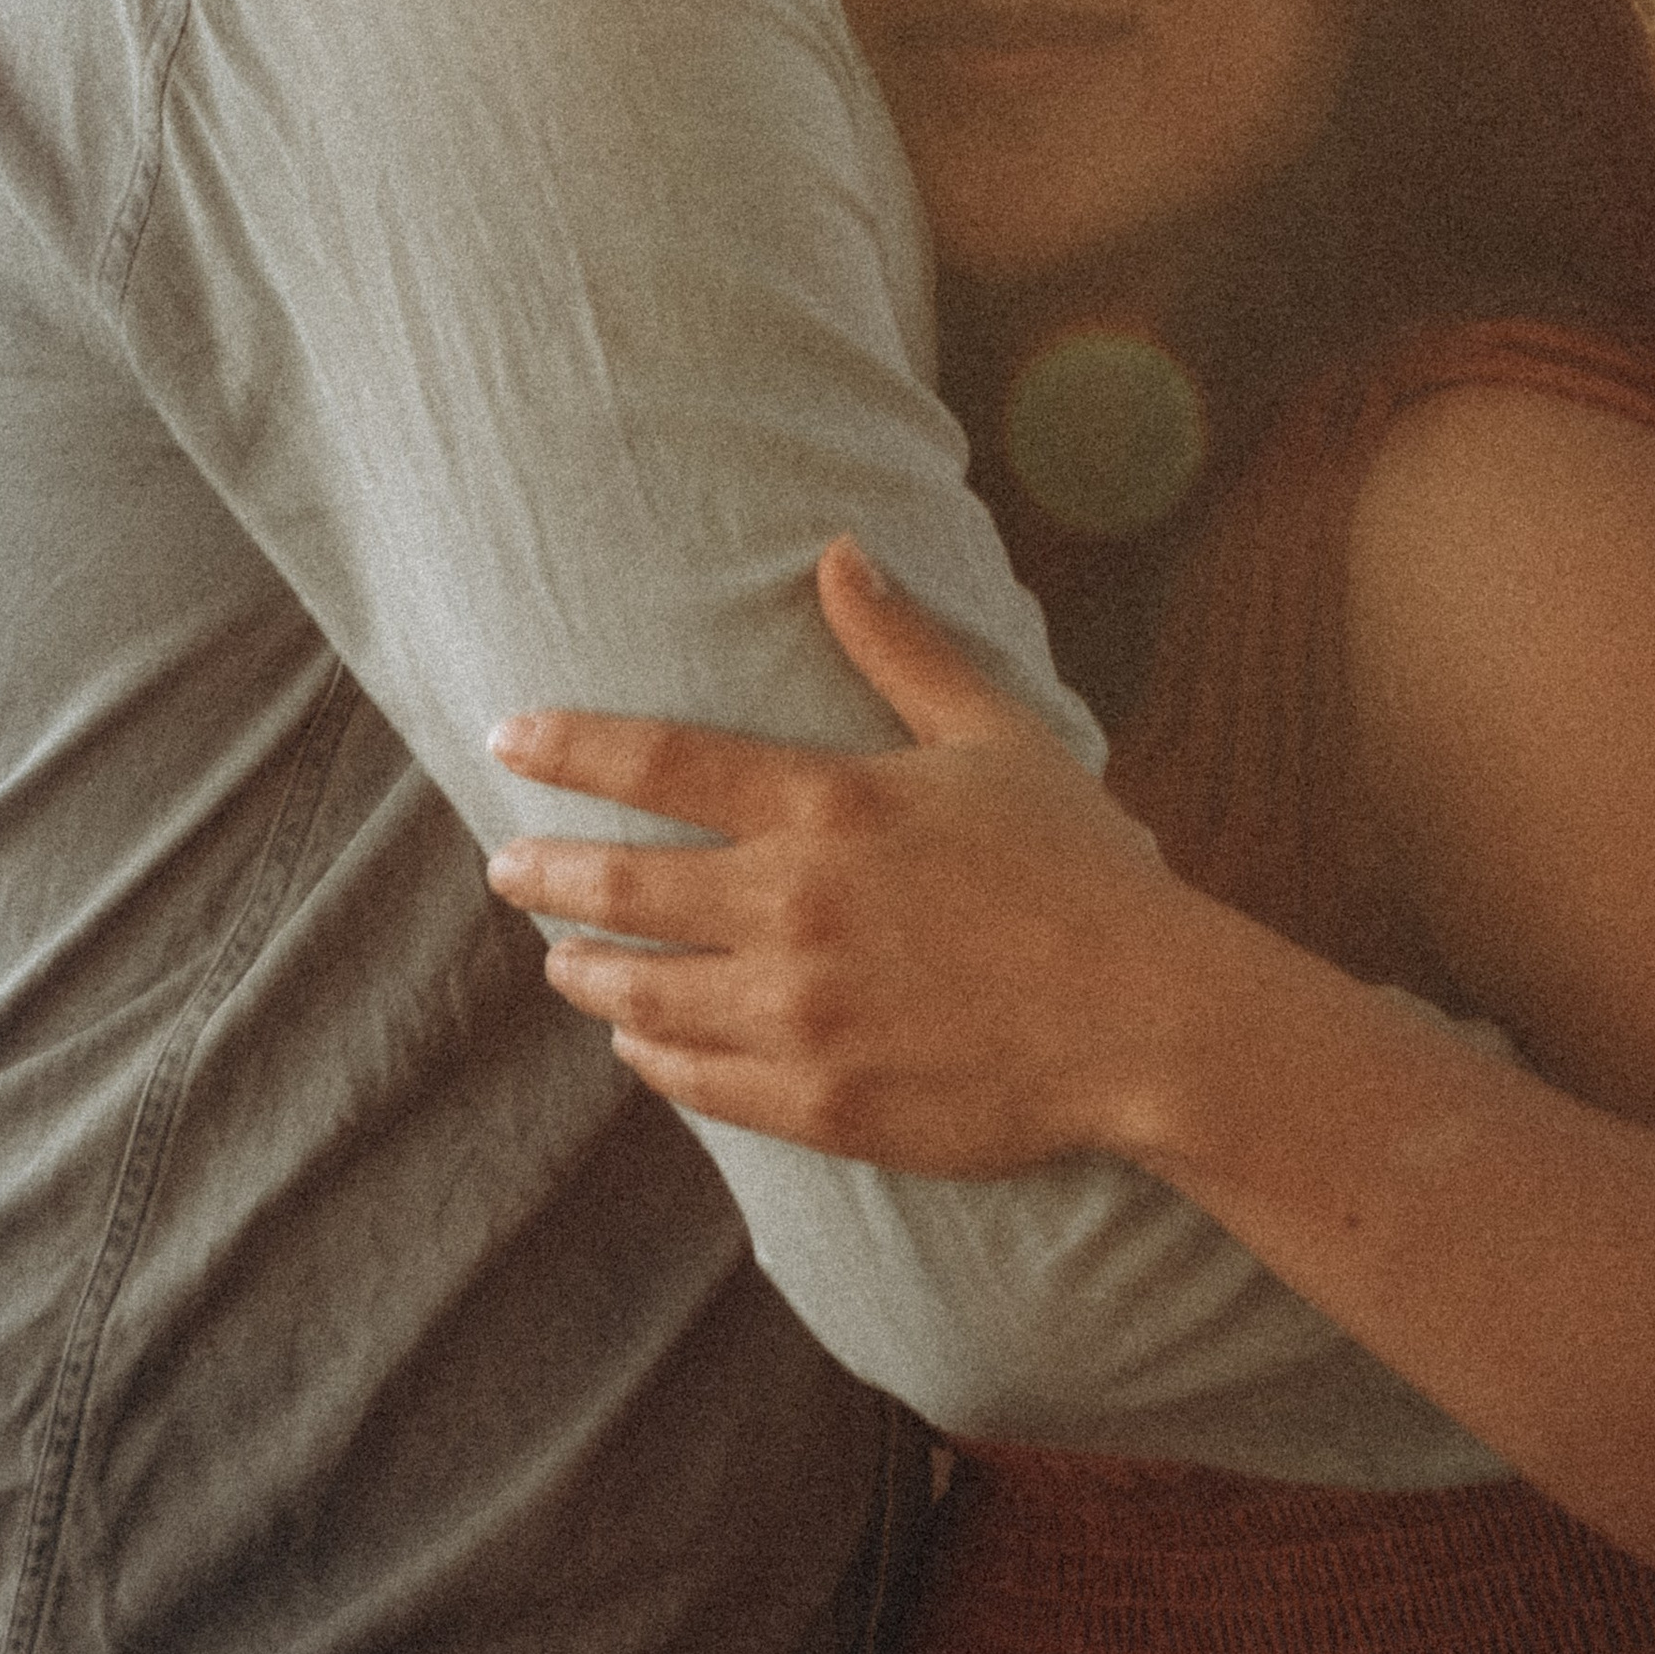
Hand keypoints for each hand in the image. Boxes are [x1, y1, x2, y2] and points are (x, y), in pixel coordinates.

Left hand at [485, 541, 1187, 1174]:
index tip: (506, 739)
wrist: (1149, 1022)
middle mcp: (796, 908)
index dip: (568, 747)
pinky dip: (652, 1057)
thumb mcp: (994, 735)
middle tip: (506, 867)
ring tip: (562, 960)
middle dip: (546, 872)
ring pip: (642, 993)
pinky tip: (639, 1044)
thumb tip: (840, 549)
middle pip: (623, 885)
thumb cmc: (1079, 869)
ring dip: (586, 971)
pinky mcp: (822, 1104)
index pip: (657, 762)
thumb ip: (901, 647)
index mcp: (830, 806)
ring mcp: (802, 1015)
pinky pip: (697, 1081)